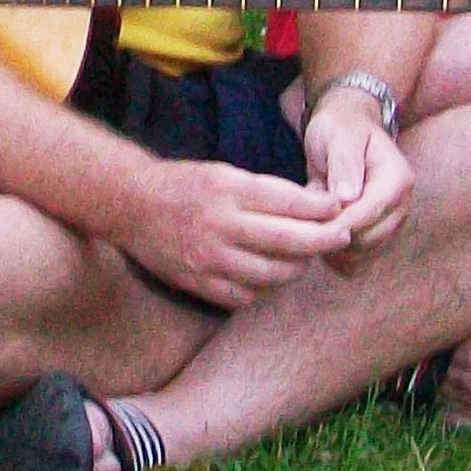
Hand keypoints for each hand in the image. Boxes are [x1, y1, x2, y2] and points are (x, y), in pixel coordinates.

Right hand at [112, 157, 353, 310]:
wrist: (128, 205)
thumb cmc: (183, 185)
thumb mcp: (222, 174)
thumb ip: (265, 192)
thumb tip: (315, 207)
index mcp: (228, 191)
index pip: (289, 203)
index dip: (320, 210)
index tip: (339, 210)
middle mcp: (220, 225)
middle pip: (289, 241)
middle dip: (323, 240)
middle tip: (342, 237)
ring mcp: (209, 259)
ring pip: (274, 275)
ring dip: (297, 268)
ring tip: (304, 259)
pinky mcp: (198, 283)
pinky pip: (246, 295)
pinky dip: (264, 288)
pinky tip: (269, 277)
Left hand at [300, 91, 414, 270]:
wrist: (347, 128)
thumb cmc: (340, 128)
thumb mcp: (338, 136)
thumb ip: (344, 164)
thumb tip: (348, 198)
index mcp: (397, 179)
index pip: (372, 212)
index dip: (340, 222)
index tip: (310, 225)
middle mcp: (401, 204)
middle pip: (369, 239)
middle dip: (334, 236)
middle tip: (301, 225)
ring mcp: (391, 222)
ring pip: (364, 254)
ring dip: (333, 249)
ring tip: (306, 229)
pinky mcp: (378, 235)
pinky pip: (360, 260)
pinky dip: (337, 258)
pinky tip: (316, 240)